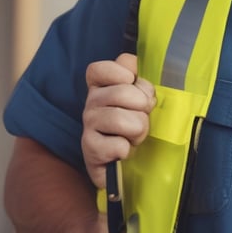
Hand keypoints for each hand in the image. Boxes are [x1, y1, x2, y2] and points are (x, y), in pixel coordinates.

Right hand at [82, 53, 155, 187]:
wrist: (127, 163)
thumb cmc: (136, 123)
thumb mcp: (142, 97)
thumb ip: (140, 81)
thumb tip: (138, 77)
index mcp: (101, 85)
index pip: (99, 68)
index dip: (122, 72)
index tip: (132, 82)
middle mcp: (91, 102)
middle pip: (123, 92)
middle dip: (143, 107)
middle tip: (142, 117)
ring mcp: (88, 125)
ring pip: (122, 119)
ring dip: (138, 130)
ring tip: (135, 135)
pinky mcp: (90, 149)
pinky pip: (119, 145)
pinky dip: (128, 149)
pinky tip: (123, 151)